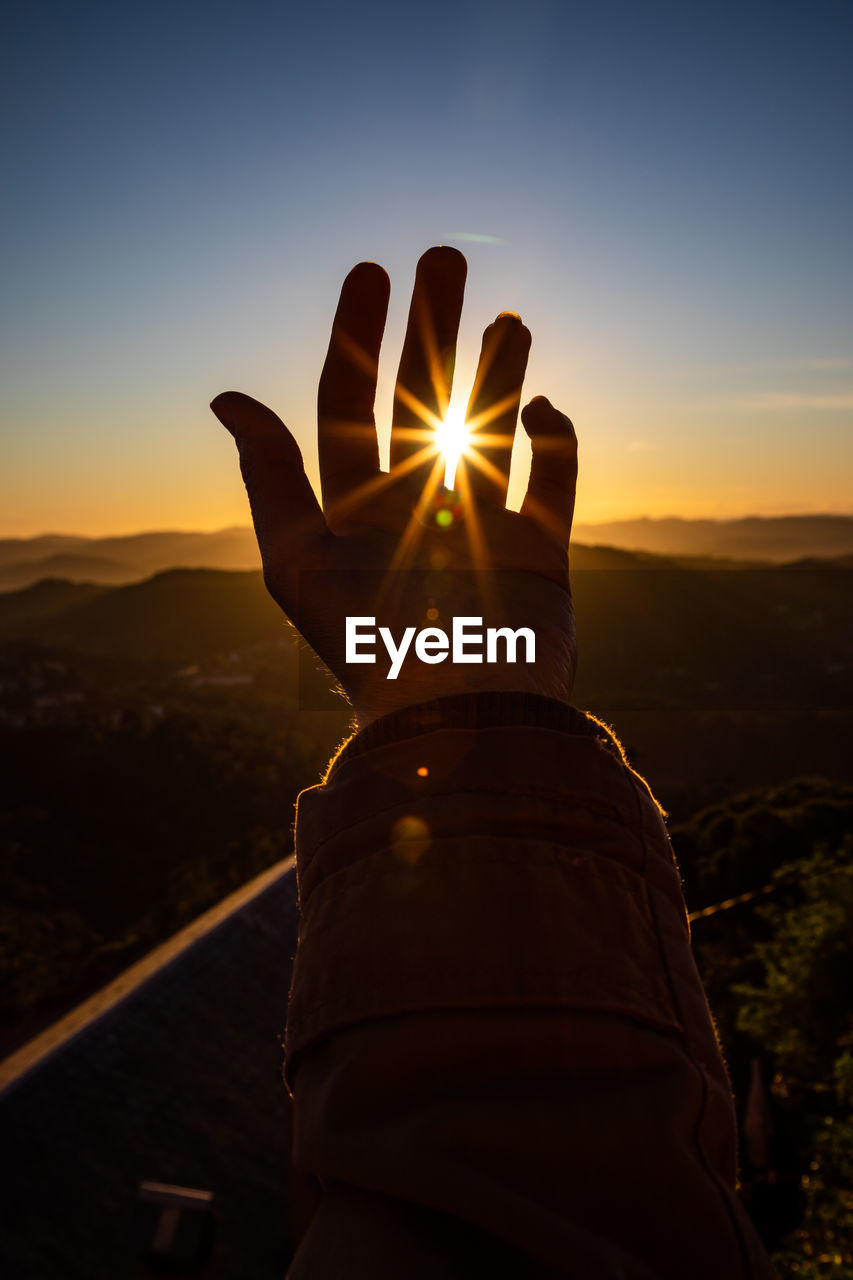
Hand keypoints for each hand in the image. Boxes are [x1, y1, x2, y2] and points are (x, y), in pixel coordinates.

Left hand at [211, 246, 577, 724]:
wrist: (455, 713)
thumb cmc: (369, 644)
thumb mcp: (296, 559)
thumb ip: (268, 476)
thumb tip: (225, 398)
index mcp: (357, 504)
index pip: (350, 401)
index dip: (355, 336)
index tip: (371, 272)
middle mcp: (416, 505)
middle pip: (422, 398)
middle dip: (431, 329)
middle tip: (445, 257)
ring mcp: (481, 525)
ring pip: (490, 429)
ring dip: (498, 371)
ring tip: (506, 316)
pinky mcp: (540, 550)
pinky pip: (554, 482)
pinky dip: (554, 441)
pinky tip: (542, 405)